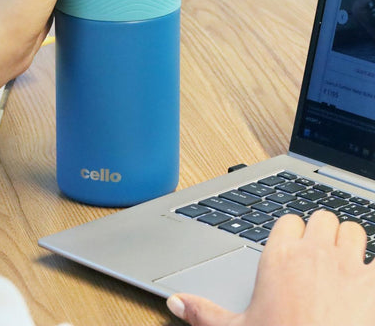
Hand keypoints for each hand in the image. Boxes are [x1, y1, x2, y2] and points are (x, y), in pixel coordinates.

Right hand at [167, 210, 374, 325]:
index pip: (288, 220)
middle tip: (321, 258)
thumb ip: (204, 313)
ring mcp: (350, 267)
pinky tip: (370, 283)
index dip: (292, 233)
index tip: (293, 250)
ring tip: (347, 265)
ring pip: (354, 230)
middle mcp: (315, 254)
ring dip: (352, 243)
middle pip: (322, 217)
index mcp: (280, 258)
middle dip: (323, 233)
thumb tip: (176, 302)